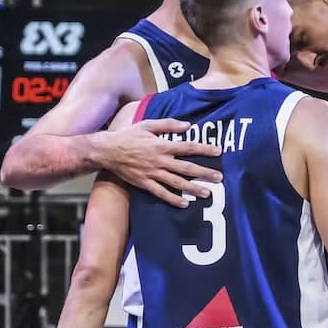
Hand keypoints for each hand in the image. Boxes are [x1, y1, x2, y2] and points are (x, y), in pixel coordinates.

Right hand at [93, 119, 221, 206]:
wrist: (107, 151)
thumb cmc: (128, 135)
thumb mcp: (147, 124)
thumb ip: (168, 124)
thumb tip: (187, 125)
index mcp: (162, 145)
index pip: (188, 147)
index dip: (204, 149)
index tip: (218, 151)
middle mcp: (160, 161)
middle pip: (187, 168)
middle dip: (204, 173)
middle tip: (219, 178)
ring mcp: (152, 173)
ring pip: (177, 183)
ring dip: (193, 188)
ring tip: (207, 193)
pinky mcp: (144, 183)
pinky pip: (161, 193)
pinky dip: (173, 199)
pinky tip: (184, 204)